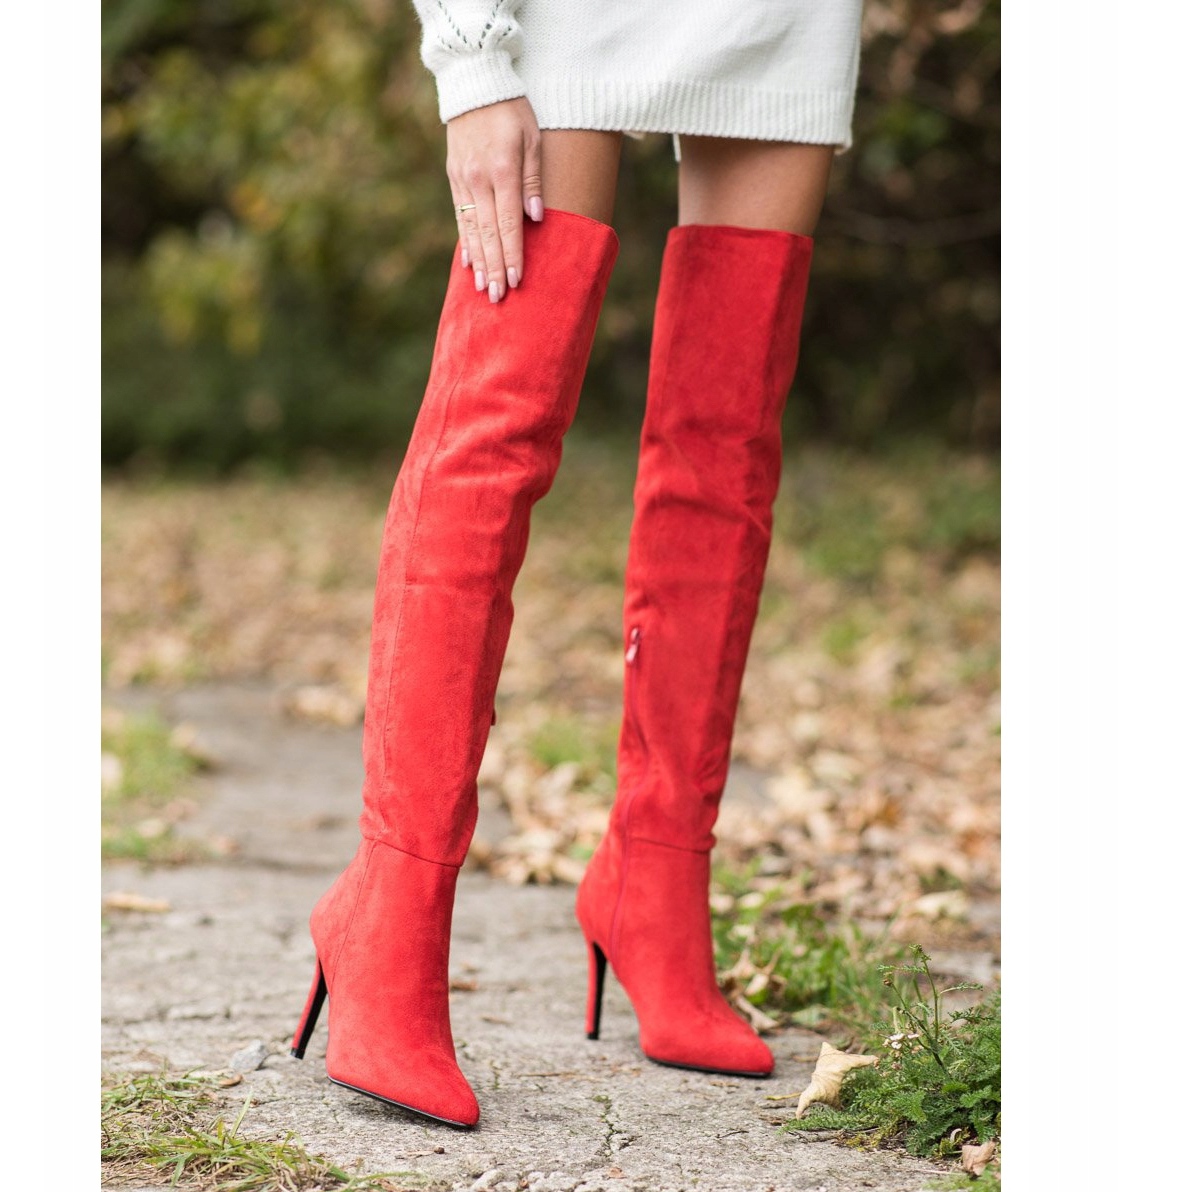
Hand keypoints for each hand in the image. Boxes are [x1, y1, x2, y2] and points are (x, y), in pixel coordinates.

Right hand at [446, 97, 543, 302]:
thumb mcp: (533, 138)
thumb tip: (536, 218)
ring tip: (483, 288)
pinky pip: (460, 215)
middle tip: (499, 297)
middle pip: (488, 233)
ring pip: (471, 229)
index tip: (516, 280)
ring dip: (478, 261)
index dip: (512, 254)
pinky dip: (465, 240)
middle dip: (494, 267)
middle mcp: (479, 179)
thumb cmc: (512, 109)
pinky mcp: (454, 176)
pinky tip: (468, 261)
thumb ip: (533, 180)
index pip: (508, 223)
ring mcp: (463, 179)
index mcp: (502, 171)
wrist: (475, 81)